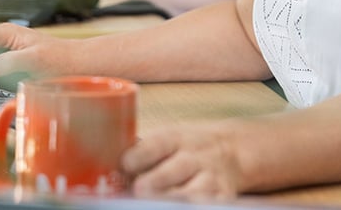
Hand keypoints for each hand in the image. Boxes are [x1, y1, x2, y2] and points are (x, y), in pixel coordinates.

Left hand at [123, 123, 243, 200]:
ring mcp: (212, 177)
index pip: (159, 143)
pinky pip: (213, 204)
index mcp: (177, 138)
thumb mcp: (167, 141)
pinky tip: (181, 208)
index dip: (142, 153)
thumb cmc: (183, 149)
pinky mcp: (223, 197)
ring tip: (158, 205)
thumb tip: (110, 170)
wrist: (230, 150)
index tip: (125, 164)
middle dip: (158, 180)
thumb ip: (142, 153)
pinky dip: (198, 206)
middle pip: (179, 167)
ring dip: (178, 198)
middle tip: (139, 190)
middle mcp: (196, 156)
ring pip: (198, 190)